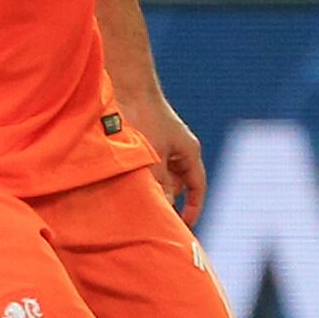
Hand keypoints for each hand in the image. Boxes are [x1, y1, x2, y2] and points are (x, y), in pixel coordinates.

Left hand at [119, 89, 209, 225]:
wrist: (125, 88)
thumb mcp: (153, 159)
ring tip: (133, 205)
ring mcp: (159, 145)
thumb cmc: (143, 120)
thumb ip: (160, 186)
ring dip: (148, 189)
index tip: (182, 229)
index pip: (198, 188)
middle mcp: (177, 150)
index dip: (192, 210)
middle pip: (176, 185)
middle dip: (166, 202)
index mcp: (189, 152)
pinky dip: (135, 179)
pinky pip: (142, 168)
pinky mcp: (141, 142)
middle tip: (152, 223)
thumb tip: (163, 209)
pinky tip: (120, 188)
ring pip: (157, 177)